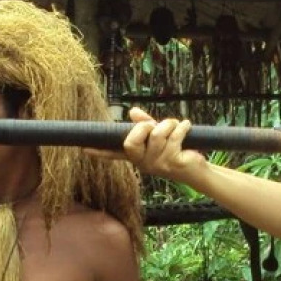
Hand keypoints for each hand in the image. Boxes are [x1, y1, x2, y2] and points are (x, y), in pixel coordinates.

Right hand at [87, 108, 208, 184]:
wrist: (196, 169)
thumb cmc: (177, 150)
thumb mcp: (159, 135)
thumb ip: (145, 124)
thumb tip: (132, 111)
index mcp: (137, 156)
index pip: (115, 154)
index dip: (100, 151)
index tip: (84, 149)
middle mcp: (143, 163)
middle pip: (131, 142)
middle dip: (144, 127)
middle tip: (156, 125)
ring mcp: (157, 165)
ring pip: (157, 134)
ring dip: (170, 124)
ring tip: (177, 126)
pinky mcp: (173, 163)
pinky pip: (174, 137)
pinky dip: (182, 127)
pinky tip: (187, 127)